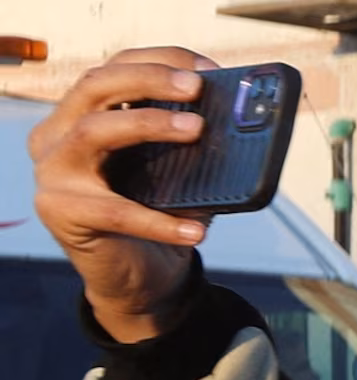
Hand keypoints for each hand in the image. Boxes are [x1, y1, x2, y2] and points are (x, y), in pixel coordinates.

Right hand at [30, 50, 218, 342]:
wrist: (136, 280)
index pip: (114, 68)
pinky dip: (161, 221)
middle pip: (96, 85)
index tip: (208, 69)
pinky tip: (198, 230)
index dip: (159, 60)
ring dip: (149, 124)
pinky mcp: (61, 212)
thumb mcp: (173, 172)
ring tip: (198, 130)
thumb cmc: (156, 215)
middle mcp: (57, 134)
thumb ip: (189, 144)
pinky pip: (116, 212)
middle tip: (198, 88)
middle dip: (149, 80)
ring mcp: (52, 171)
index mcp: (81, 114)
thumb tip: (243, 124)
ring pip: (94, 131)